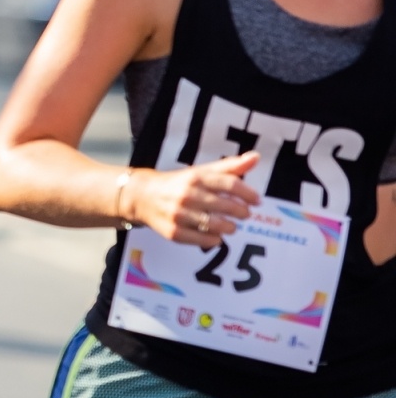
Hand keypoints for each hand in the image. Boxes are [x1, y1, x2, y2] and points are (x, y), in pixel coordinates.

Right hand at [127, 152, 260, 249]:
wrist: (142, 196)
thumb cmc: (178, 183)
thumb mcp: (200, 172)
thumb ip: (229, 167)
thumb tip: (256, 157)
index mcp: (195, 177)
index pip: (230, 184)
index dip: (248, 193)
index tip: (257, 200)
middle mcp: (187, 195)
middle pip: (225, 206)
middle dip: (241, 212)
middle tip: (245, 214)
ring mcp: (179, 214)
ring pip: (215, 225)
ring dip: (229, 227)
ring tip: (232, 226)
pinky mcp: (173, 232)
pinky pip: (201, 240)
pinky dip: (214, 240)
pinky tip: (216, 236)